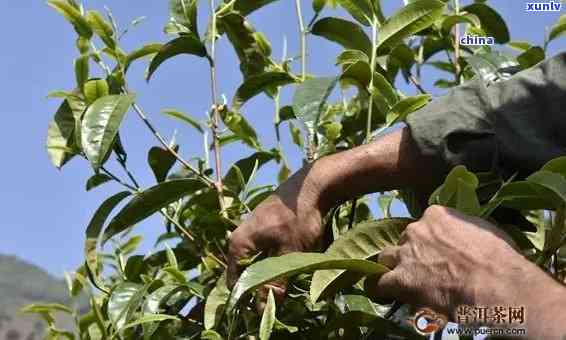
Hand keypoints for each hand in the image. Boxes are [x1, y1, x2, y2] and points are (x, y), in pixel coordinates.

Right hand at [227, 164, 328, 305]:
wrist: (311, 186)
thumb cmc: (298, 218)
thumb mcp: (290, 253)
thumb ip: (277, 280)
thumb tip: (266, 307)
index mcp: (239, 244)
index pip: (235, 282)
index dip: (248, 299)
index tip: (265, 309)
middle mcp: (240, 238)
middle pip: (244, 274)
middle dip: (259, 287)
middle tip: (277, 298)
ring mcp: (251, 232)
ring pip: (255, 263)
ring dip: (268, 275)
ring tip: (283, 284)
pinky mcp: (264, 230)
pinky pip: (262, 253)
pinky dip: (272, 263)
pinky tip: (287, 266)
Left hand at [367, 205, 565, 337]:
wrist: (495, 284)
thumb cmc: (499, 258)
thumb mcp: (484, 230)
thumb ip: (464, 229)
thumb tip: (466, 236)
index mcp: (435, 215)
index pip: (423, 225)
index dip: (428, 241)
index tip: (438, 253)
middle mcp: (415, 230)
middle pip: (404, 241)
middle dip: (412, 254)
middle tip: (427, 271)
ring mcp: (405, 254)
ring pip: (387, 258)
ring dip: (395, 269)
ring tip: (408, 283)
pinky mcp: (400, 279)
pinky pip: (380, 283)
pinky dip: (384, 290)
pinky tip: (391, 296)